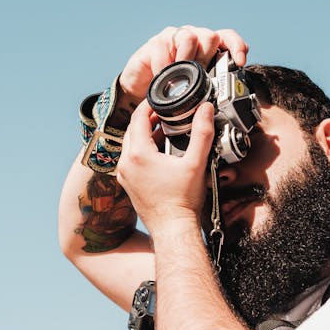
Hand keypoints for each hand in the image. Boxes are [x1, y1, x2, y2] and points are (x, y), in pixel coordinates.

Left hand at [117, 98, 215, 235]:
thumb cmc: (182, 201)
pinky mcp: (127, 184)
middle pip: (132, 130)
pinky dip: (142, 151)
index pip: (138, 117)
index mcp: (138, 154)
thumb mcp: (196, 163)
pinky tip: (159, 154)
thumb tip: (205, 109)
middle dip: (147, 119)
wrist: (173, 229)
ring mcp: (124, 175)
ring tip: (165, 133)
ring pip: (130, 145)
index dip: (149, 105)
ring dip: (145, 135)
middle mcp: (126, 163)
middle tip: (165, 115)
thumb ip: (202, 133)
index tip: (160, 100)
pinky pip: (131, 160)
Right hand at [118, 25, 248, 105]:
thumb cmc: (171, 92)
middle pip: (210, 36)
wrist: (141, 93)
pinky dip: (164, 66)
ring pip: (189, 37)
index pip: (228, 37)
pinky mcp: (155, 43)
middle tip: (199, 78)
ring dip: (187, 59)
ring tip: (180, 76)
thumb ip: (210, 90)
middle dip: (207, 59)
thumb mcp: (194, 93)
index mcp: (208, 49)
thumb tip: (230, 104)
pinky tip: (161, 77)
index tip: (240, 63)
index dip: (237, 47)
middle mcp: (193, 39)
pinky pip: (163, 48)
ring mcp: (174, 38)